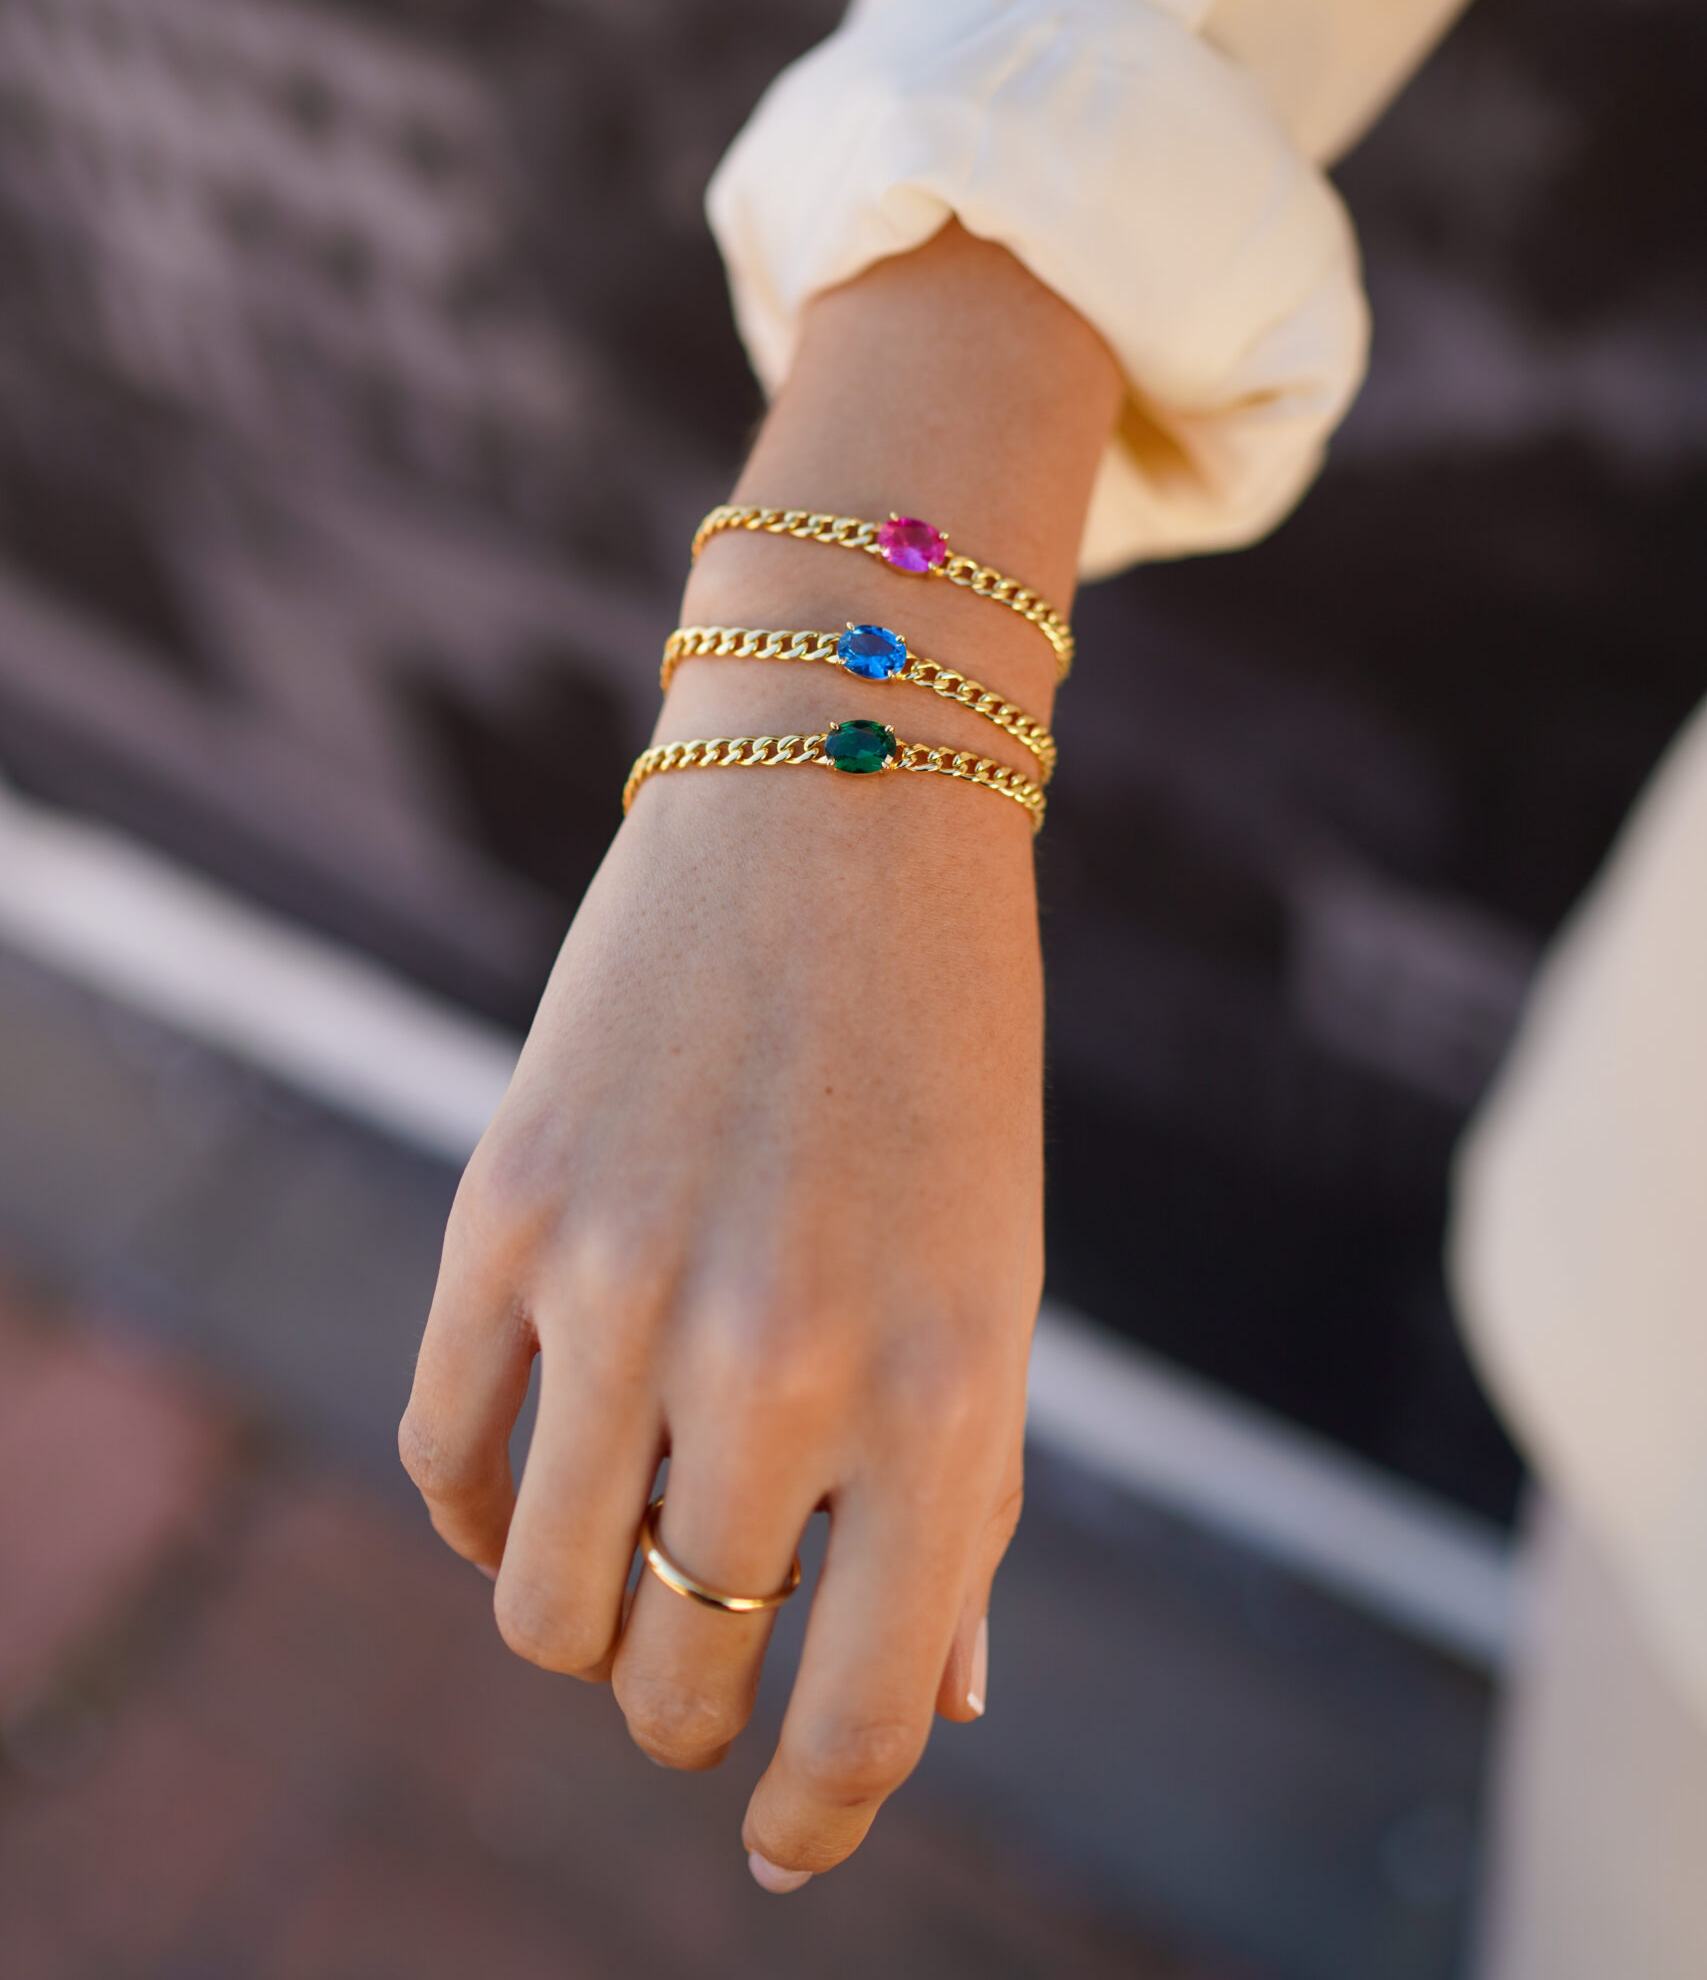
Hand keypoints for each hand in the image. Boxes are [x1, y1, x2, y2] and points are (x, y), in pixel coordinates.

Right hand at [400, 223, 1120, 1879]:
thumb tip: (929, 1710)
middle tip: (700, 1658)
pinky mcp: (503, 1211)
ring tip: (616, 1562)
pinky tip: (532, 1474)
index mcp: (946, 1394)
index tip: (780, 1843)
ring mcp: (624, 1285)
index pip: (860, 1714)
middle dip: (687, 1701)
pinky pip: (445, 1457)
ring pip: (538, 1596)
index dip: (815, 1814)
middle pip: (672, 1673)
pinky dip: (481, 1505)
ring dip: (575, 1618)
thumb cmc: (945, 1069)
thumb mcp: (994, 1284)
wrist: (844, 807)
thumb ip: (965, 1500)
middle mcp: (783, 1362)